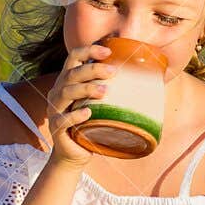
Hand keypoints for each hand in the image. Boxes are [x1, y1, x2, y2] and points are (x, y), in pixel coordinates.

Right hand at [44, 41, 113, 166]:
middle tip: (113, 72)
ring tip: (105, 91)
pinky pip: (62, 119)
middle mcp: (58, 92)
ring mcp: (55, 110)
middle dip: (93, 69)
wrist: (74, 153)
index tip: (109, 51)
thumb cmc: (91, 124)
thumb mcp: (98, 103)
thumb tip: (149, 75)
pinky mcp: (56, 128)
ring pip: (66, 93)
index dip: (89, 50)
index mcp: (67, 81)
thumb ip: (109, 88)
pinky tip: (88, 113)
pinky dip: (75, 115)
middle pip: (72, 73)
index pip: (73, 57)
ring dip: (86, 89)